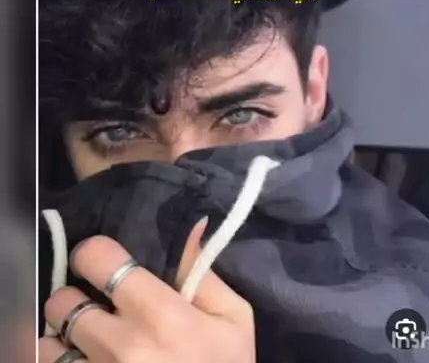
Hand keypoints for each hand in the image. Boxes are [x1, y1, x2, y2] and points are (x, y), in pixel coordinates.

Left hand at [39, 218, 254, 362]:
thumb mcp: (233, 318)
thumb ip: (203, 271)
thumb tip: (190, 226)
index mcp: (162, 316)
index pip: (100, 260)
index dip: (96, 253)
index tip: (105, 260)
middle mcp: (121, 347)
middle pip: (64, 301)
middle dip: (78, 296)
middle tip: (100, 303)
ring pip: (48, 341)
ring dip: (65, 334)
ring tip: (88, 338)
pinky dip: (60, 361)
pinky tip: (83, 360)